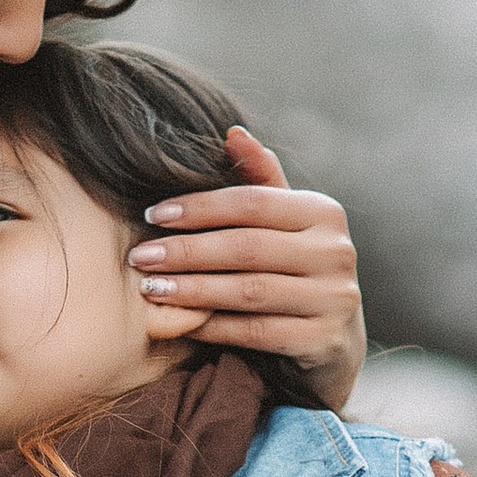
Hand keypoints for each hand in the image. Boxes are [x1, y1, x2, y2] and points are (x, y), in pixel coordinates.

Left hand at [128, 129, 364, 410]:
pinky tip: (181, 323)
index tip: (153, 214)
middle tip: (140, 257)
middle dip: (186, 251)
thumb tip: (232, 134)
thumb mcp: (284, 224)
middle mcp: (336, 252)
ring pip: (249, 291)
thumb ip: (260, 181)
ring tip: (150, 289)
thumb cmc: (296, 270)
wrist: (335, 342)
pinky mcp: (324, 341)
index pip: (253, 202)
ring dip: (192, 290)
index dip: (200, 207)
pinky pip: (257, 332)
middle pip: (247, 247)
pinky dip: (214, 326)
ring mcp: (334, 299)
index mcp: (324, 212)